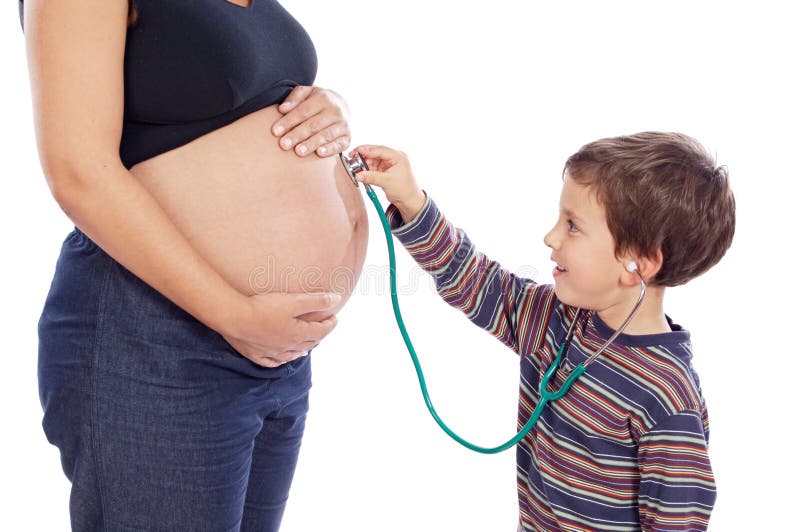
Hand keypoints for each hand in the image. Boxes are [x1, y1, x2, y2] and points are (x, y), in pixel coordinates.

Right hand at [220, 291, 341, 367]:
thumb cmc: (264, 308)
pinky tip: (281, 358)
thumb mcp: (294, 301)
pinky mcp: (255, 354)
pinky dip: (280, 360)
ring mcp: (270, 352)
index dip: (330, 324)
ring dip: (301, 350)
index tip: (335, 317)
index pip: (320, 331)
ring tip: (307, 347)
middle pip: (307, 343)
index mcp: (298, 334)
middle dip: (318, 336)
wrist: (234, 318)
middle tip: (323, 329)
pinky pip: (271, 362)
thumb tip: (336, 299)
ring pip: (291, 355)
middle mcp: (287, 346)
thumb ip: (316, 301)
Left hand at [271, 86, 350, 157]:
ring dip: (311, 144)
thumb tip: (282, 109)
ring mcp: (343, 125)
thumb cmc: (318, 101)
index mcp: (323, 98)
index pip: (303, 111)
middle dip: (297, 135)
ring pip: (325, 135)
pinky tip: (319, 153)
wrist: (342, 106)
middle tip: (284, 145)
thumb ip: (295, 97)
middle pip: (313, 125)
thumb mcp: (307, 92)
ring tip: (298, 151)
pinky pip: (339, 144)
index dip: (289, 121)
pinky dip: (330, 149)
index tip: (275, 131)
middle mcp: (335, 111)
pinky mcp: (348, 137)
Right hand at [350, 145, 427, 222]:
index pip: (380, 150)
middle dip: (364, 156)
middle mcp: (394, 158)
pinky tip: (361, 172)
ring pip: (373, 160)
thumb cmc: (404, 190)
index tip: (357, 152)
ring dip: (364, 163)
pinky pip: (373, 167)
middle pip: (375, 153)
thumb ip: (371, 177)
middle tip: (352, 156)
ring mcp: (389, 164)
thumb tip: (358, 175)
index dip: (367, 150)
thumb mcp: (386, 182)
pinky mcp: (385, 171)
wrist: (408, 201)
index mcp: (398, 157)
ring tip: (355, 167)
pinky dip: (367, 169)